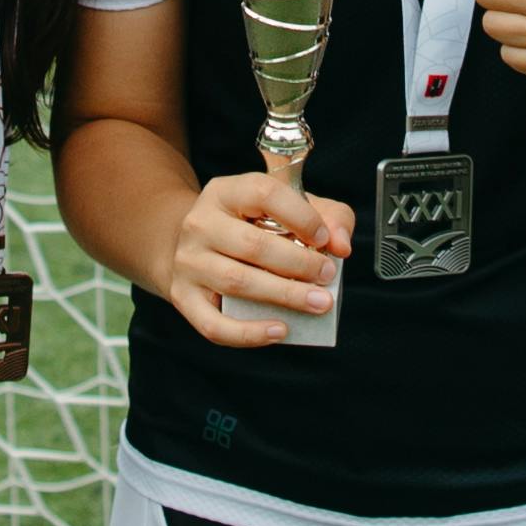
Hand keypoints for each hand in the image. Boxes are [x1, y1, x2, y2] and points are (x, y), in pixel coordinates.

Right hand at [163, 162, 352, 343]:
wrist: (192, 245)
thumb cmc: (250, 226)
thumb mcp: (287, 208)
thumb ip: (327, 216)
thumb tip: (341, 245)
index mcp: (226, 192)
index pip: (264, 194)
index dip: (301, 216)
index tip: (325, 238)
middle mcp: (200, 224)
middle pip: (252, 245)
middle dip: (298, 263)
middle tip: (327, 276)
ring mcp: (188, 262)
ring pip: (237, 282)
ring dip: (284, 296)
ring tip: (318, 303)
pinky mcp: (184, 298)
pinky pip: (214, 323)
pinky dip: (249, 333)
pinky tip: (280, 330)